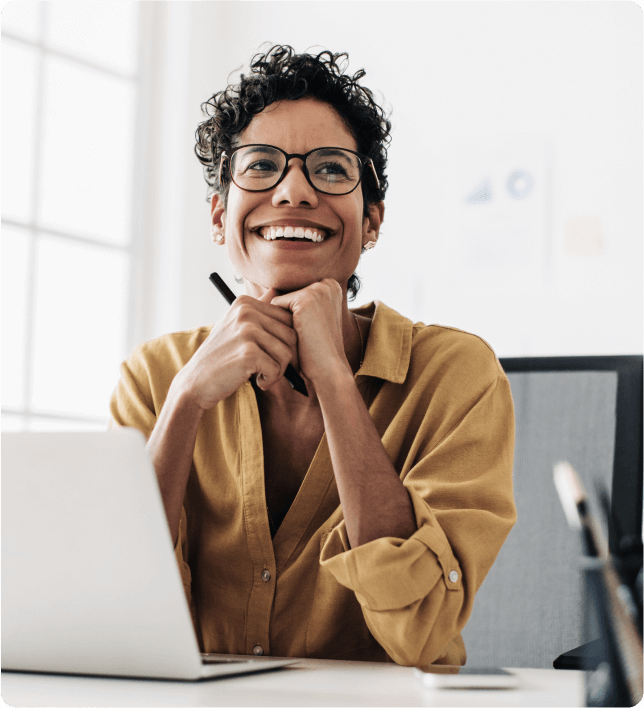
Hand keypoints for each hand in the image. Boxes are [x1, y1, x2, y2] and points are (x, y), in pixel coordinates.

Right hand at [173, 288, 298, 408]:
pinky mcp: (248, 352)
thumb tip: (276, 289)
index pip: (288, 319)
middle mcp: (246, 312)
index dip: (285, 341)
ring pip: (287, 353)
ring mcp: (247, 330)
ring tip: (261, 374)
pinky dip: (270, 379)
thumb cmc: (220, 356)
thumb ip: (257, 308)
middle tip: (267, 367)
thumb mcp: (235, 325)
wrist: (196, 381)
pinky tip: (257, 381)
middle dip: (284, 356)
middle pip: (291, 335)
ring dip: (278, 370)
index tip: (268, 353)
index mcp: (245, 303)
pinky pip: (277, 368)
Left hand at [270, 279, 350, 386]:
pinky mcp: (306, 300)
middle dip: (288, 314)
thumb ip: (296, 303)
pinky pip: (276, 304)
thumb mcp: (310, 320)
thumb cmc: (317, 348)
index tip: (308, 329)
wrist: (328, 369)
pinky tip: (297, 334)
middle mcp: (327, 284)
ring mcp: (318, 290)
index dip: (294, 313)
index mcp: (332, 286)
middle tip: (305, 333)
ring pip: (282, 300)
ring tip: (301, 334)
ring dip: (283, 319)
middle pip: (288, 294)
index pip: (296, 292)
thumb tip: (269, 290)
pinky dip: (278, 322)